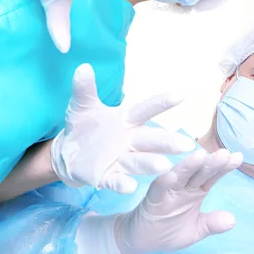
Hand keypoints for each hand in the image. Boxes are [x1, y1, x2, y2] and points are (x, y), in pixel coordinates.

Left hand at [51, 63, 194, 192]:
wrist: (67, 152)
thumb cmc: (84, 125)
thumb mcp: (82, 104)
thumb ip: (84, 88)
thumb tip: (82, 67)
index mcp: (126, 119)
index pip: (148, 109)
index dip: (163, 102)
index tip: (182, 94)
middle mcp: (129, 139)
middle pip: (152, 139)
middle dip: (168, 142)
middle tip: (186, 144)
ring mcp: (119, 159)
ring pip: (140, 161)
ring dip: (151, 163)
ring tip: (164, 166)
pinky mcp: (105, 176)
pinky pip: (116, 180)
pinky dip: (122, 183)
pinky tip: (129, 186)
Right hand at [113, 148, 242, 253]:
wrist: (141, 240)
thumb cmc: (169, 230)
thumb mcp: (196, 230)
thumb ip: (212, 224)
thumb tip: (233, 220)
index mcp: (195, 190)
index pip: (212, 176)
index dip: (224, 168)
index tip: (238, 158)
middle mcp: (183, 186)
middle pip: (199, 172)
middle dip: (211, 162)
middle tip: (224, 153)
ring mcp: (167, 190)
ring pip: (180, 175)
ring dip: (189, 165)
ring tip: (201, 155)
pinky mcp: (152, 198)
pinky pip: (158, 188)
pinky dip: (164, 181)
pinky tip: (172, 175)